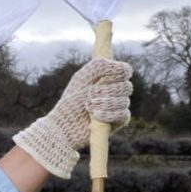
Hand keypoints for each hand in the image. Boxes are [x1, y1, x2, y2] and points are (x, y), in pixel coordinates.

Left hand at [12, 57, 134, 177]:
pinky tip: (95, 115)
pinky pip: (124, 115)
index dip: (121, 71)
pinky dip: (109, 114)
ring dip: (106, 103)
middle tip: (91, 94)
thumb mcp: (82, 78)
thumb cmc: (72, 100)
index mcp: (108, 78)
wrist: (64, 124)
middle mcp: (115, 92)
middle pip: (126, 87)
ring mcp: (118, 107)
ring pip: (124, 101)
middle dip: (109, 90)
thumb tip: (123, 68)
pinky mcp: (118, 122)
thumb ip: (100, 66)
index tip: (107, 76)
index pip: (126, 71)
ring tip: (88, 106)